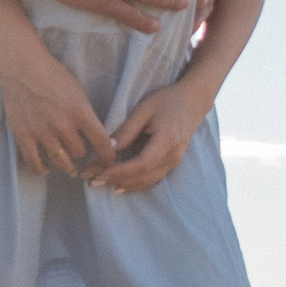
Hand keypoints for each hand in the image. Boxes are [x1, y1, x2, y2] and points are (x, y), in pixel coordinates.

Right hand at [0, 49, 111, 174]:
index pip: (102, 142)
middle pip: (80, 152)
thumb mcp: (78, 90)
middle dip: (81, 151)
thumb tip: (95, 134)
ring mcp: (42, 132)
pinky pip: (34, 162)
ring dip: (66, 164)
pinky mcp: (24, 136)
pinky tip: (46, 168)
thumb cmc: (52, 74)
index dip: (107, 156)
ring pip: (61, 161)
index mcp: (80, 112)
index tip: (108, 160)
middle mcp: (63, 125)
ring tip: (68, 167)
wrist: (22, 66)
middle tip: (78, 150)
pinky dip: (42, 169)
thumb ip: (86, 113)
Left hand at [88, 81, 211, 193]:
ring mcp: (175, 161)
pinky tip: (120, 185)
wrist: (193, 101)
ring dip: (125, 185)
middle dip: (116, 180)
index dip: (120, 171)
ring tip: (101, 184)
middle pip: (144, 176)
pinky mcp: (173, 162)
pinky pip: (154, 178)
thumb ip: (127, 129)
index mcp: (167, 140)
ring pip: (149, 181)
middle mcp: (173, 155)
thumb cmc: (168, 100)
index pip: (142, 163)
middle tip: (92, 180)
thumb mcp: (144, 109)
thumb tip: (108, 147)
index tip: (99, 173)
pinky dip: (136, 184)